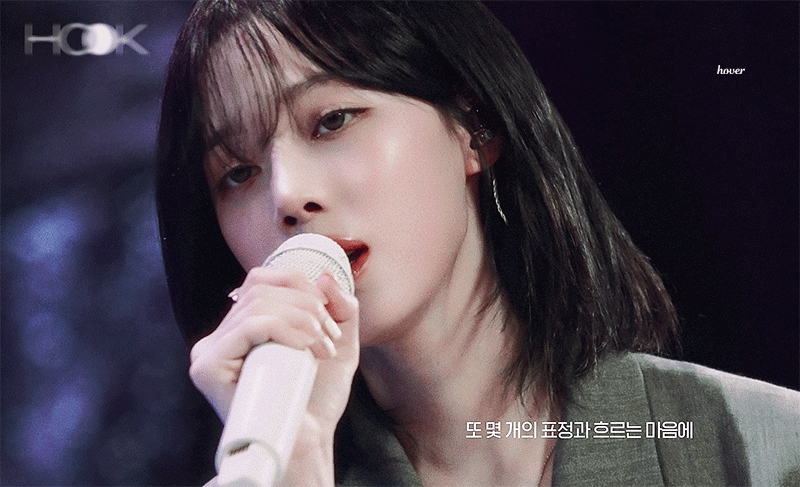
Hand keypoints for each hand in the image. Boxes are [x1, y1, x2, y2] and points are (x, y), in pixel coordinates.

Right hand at [189, 267, 358, 427]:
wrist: (307, 440)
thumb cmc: (316, 397)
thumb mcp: (339, 342)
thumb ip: (339, 307)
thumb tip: (325, 276)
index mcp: (239, 328)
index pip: (260, 280)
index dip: (298, 284)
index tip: (328, 315)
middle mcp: (218, 337)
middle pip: (260, 288)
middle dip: (307, 305)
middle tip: (329, 336)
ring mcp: (209, 352)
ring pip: (258, 304)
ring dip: (303, 319)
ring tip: (322, 347)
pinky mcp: (208, 367)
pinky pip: (249, 326)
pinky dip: (286, 328)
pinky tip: (305, 350)